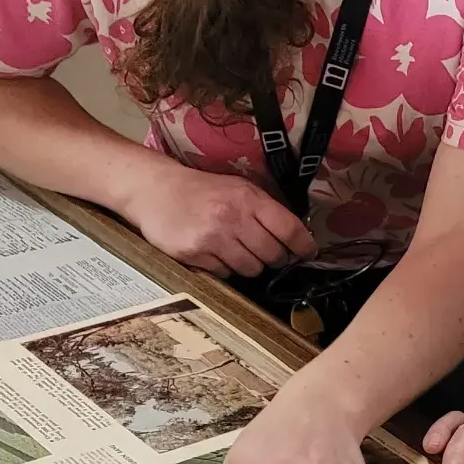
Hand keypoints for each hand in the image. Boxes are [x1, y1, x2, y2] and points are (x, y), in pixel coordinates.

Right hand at [120, 154, 315, 276]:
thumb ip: (265, 210)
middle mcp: (232, 218)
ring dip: (251, 265)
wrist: (156, 191)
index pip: (289, 229)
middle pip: (273, 255)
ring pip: (251, 269)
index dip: (304, 246)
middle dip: (276, 258)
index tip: (308, 253)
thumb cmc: (202, 191)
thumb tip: (297, 237)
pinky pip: (225, 275)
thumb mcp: (238, 188)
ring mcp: (212, 239)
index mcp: (248, 198)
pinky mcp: (194, 255)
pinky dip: (226, 269)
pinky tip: (217, 253)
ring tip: (239, 251)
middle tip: (269, 253)